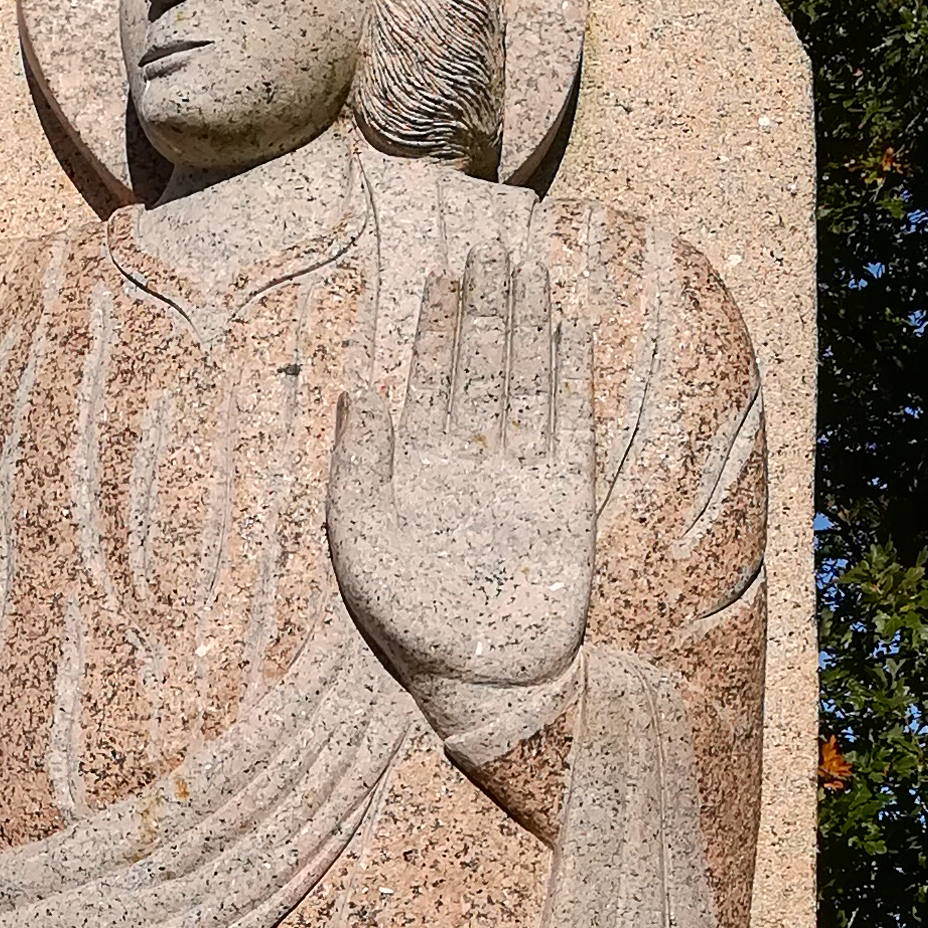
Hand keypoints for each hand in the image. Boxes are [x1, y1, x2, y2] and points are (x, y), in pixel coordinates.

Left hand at [327, 250, 593, 754]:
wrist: (484, 679)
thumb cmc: (411, 618)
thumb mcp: (358, 539)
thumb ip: (356, 462)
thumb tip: (359, 389)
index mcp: (419, 464)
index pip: (433, 376)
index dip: (439, 325)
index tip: (444, 274)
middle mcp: (473, 460)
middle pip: (483, 365)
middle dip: (486, 308)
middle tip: (492, 248)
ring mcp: (522, 475)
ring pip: (526, 382)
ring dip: (528, 329)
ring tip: (529, 274)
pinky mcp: (566, 498)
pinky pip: (571, 425)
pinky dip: (571, 380)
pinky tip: (569, 335)